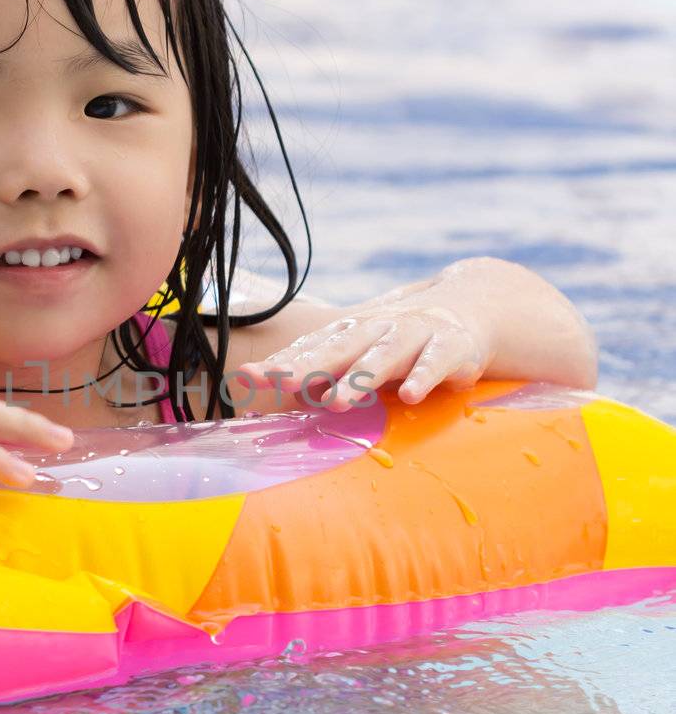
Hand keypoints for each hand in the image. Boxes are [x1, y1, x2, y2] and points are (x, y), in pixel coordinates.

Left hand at [239, 301, 492, 413]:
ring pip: (383, 356)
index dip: (279, 363)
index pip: (309, 349)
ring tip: (338, 402)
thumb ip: (325, 374)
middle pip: (338, 349)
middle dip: (307, 366)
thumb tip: (285, 395)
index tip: (247, 377)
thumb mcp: (361, 356)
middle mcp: (376, 329)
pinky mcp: (450, 346)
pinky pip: (435, 363)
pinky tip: (411, 395)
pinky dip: (423, 377)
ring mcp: (413, 335)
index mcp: (350, 334)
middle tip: (279, 384)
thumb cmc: (400, 343)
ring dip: (360, 378)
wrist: (466, 312)